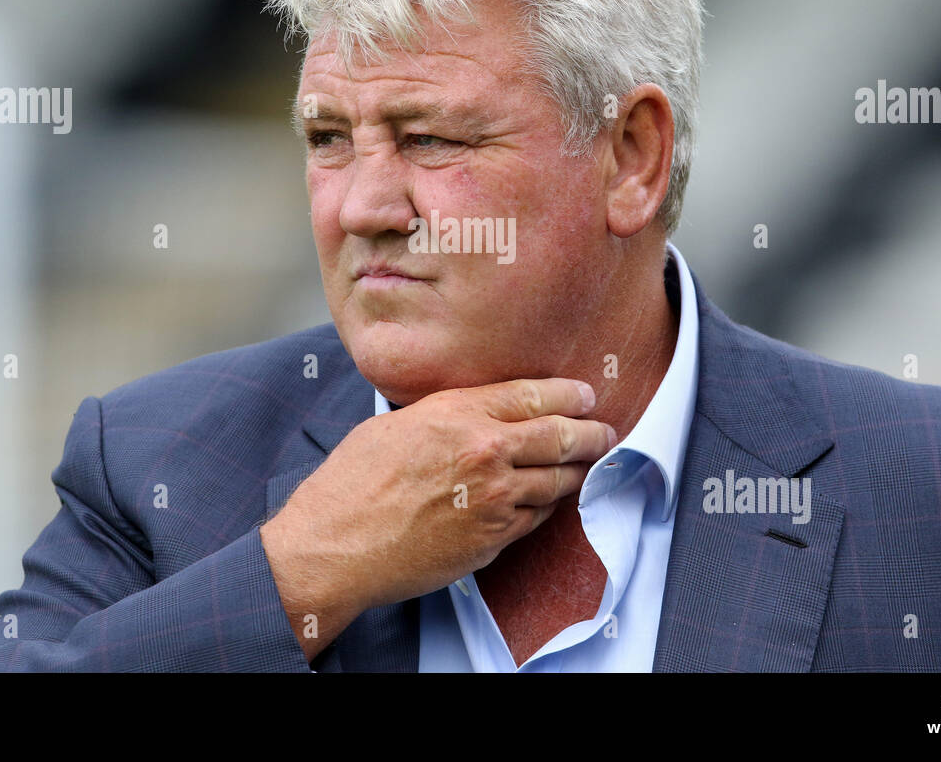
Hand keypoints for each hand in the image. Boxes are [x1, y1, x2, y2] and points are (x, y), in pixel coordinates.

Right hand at [259, 377, 615, 657]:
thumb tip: (474, 413)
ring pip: (556, 481)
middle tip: (603, 431)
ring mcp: (494, 499)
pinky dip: (548, 506)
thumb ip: (444, 415)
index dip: (567, 394)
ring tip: (588, 465)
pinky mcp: (493, 539)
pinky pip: (536, 518)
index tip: (585, 395)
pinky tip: (550, 500)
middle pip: (559, 436)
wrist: (337, 545)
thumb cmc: (352, 484)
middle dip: (590, 433)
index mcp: (457, 414)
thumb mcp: (395, 425)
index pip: (531, 396)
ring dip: (577, 472)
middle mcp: (484, 452)